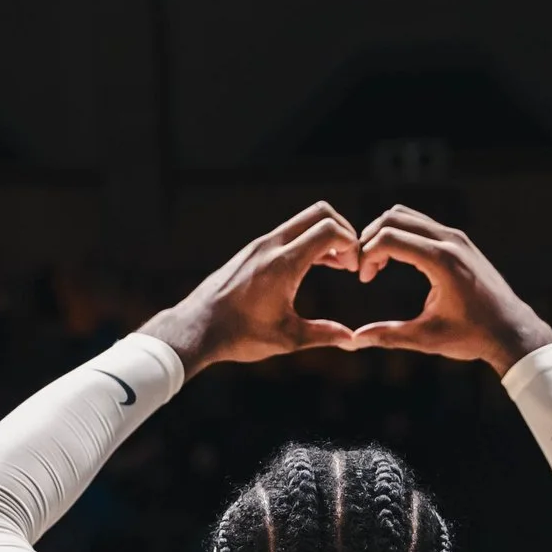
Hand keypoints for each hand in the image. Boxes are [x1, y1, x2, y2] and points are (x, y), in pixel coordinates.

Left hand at [142, 202, 359, 373]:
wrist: (197, 328)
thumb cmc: (239, 335)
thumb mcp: (286, 338)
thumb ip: (323, 334)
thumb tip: (352, 339)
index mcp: (283, 264)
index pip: (329, 230)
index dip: (351, 245)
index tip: (354, 270)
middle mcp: (271, 246)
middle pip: (319, 213)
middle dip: (343, 231)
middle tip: (350, 261)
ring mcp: (259, 245)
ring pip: (303, 221)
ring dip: (325, 237)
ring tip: (337, 266)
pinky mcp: (252, 251)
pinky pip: (288, 234)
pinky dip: (307, 241)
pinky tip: (314, 267)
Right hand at [351, 205, 551, 373]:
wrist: (511, 331)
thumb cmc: (473, 336)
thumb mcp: (427, 338)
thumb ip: (389, 335)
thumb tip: (355, 340)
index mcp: (442, 261)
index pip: (389, 237)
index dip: (366, 254)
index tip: (363, 278)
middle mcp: (450, 241)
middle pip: (394, 218)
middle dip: (370, 238)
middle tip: (364, 269)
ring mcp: (457, 238)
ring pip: (407, 216)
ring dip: (385, 234)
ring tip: (377, 265)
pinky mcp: (460, 241)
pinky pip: (422, 225)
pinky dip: (402, 235)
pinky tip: (396, 261)